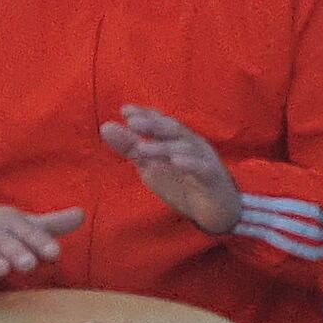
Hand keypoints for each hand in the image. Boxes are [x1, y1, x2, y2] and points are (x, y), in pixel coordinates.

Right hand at [0, 201, 85, 284]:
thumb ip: (50, 225)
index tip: (54, 254)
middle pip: (4, 241)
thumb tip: (82, 214)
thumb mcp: (20, 224)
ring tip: (1, 269)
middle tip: (29, 264)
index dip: (40, 241)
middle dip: (16, 251)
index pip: (27, 230)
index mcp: (9, 221)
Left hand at [101, 106, 243, 234]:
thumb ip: (131, 147)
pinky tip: (176, 162)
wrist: (217, 211)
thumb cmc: (184, 184)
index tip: (125, 110)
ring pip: (185, 148)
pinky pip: (202, 169)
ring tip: (142, 150)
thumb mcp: (151, 165)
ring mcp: (204, 159)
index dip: (145, 115)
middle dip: (153, 125)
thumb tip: (105, 126)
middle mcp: (192, 144)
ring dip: (164, 147)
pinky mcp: (213, 178)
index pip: (161, 122)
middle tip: (133, 123)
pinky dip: (190, 164)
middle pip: (173, 130)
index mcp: (177, 139)